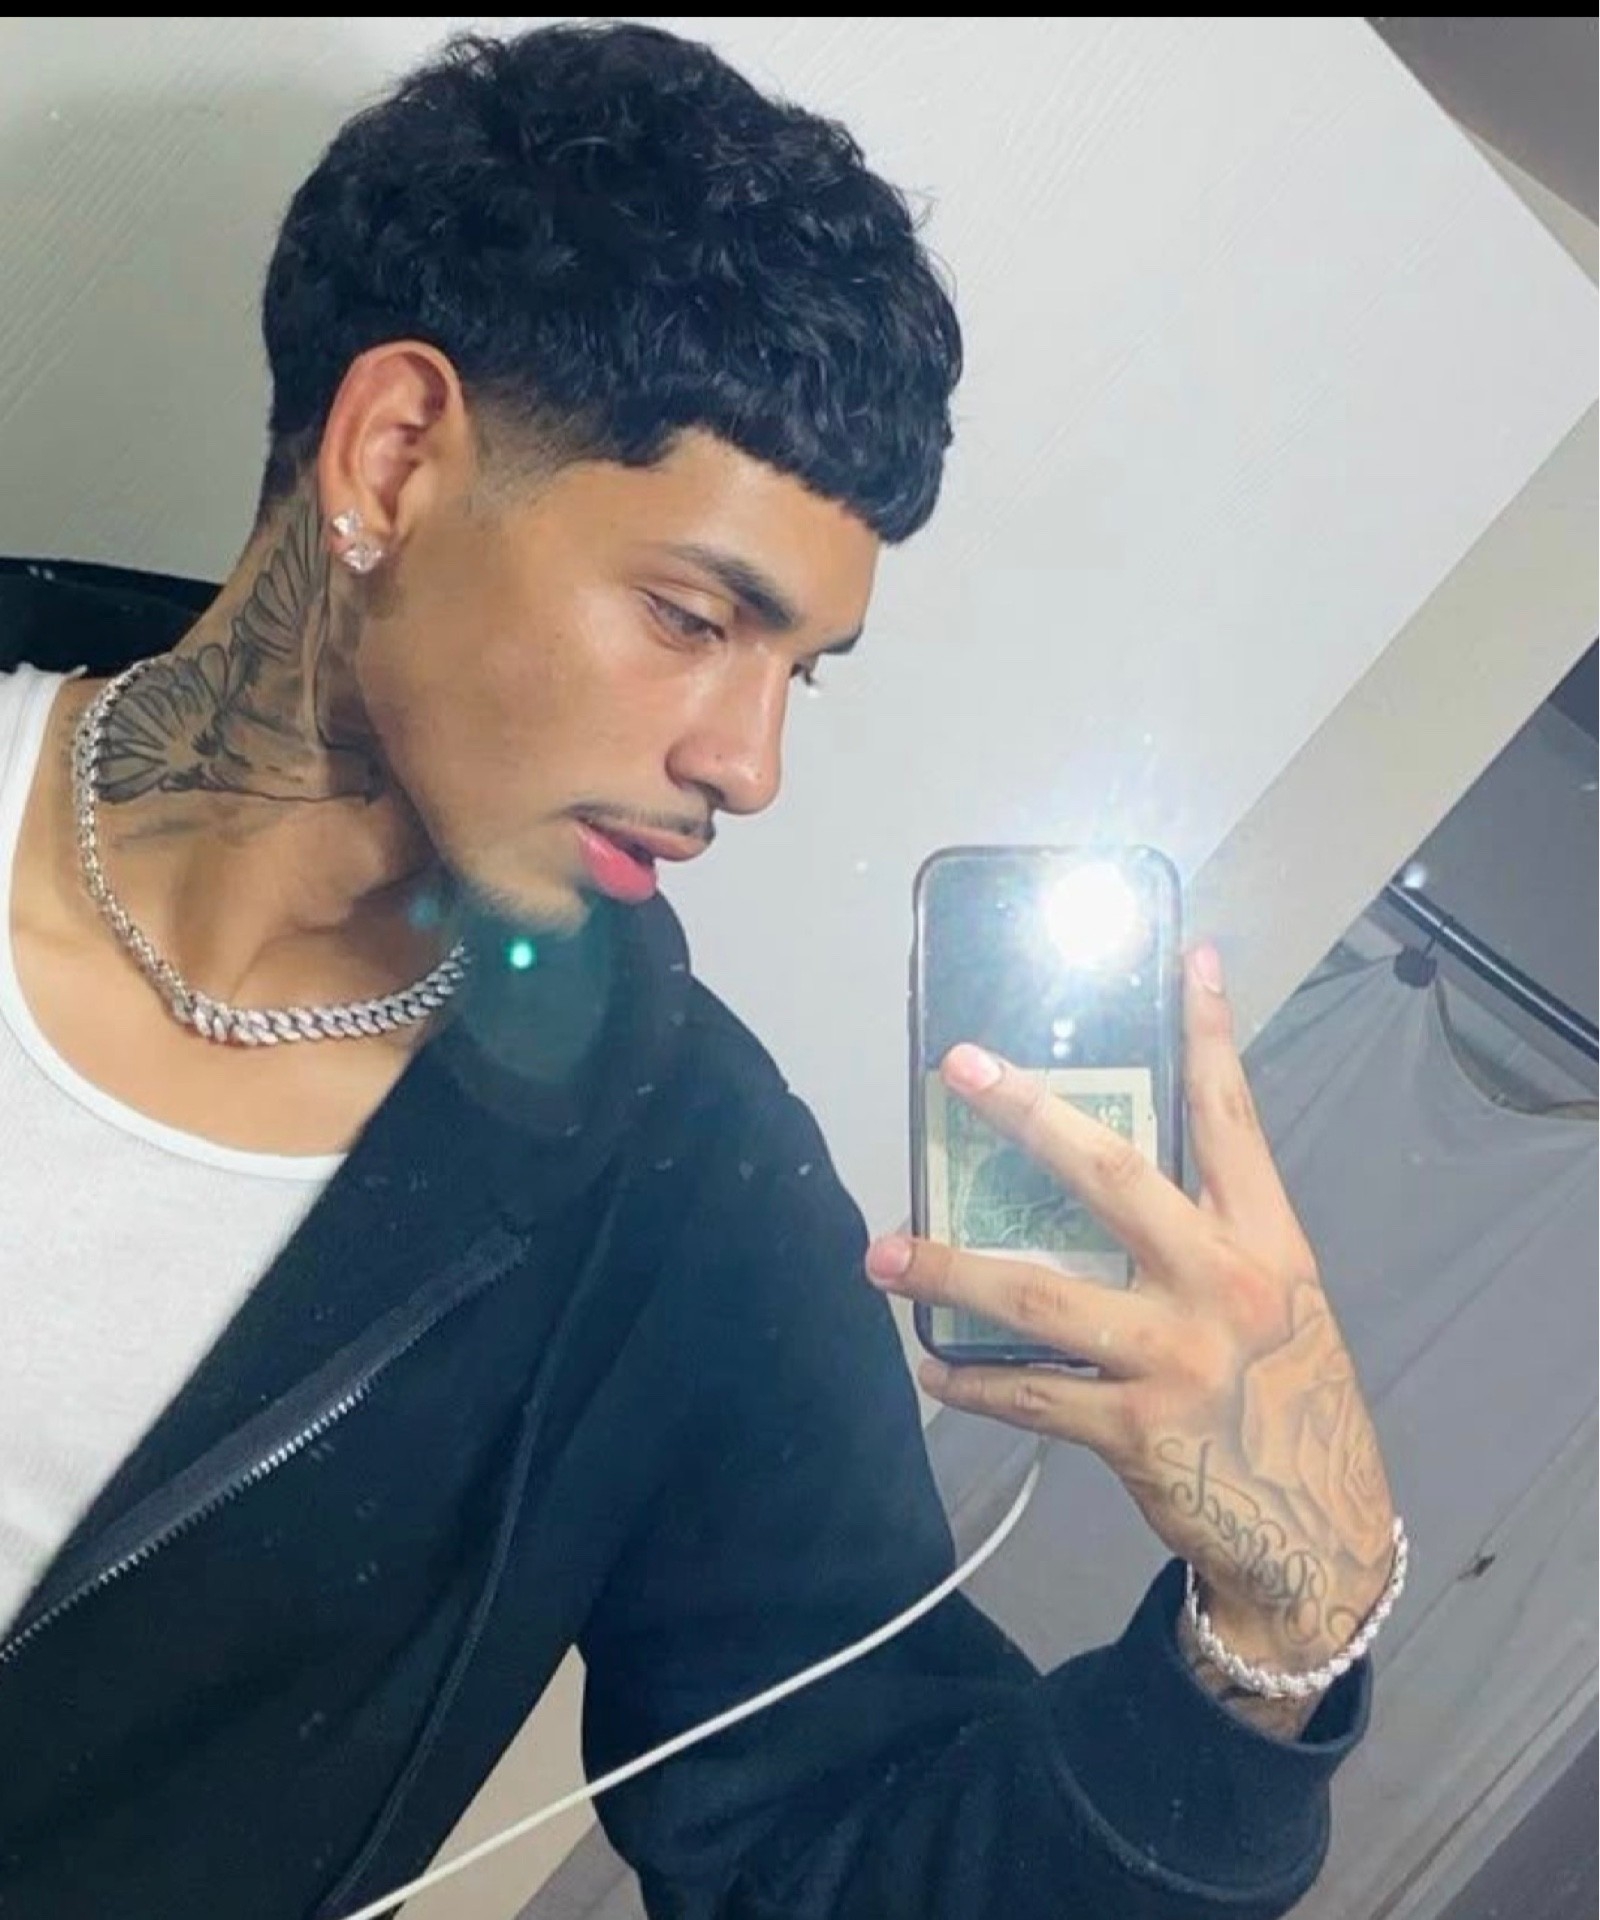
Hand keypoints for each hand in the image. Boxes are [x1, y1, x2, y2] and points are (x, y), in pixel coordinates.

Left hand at [865, 942, 1396, 1673]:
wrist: (1321, 1538)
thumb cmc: (1289, 1402)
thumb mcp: (1278, 1303)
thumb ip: (1213, 1236)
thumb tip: (1107, 1171)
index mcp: (1266, 1243)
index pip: (1233, 1120)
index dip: (1211, 1037)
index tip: (1192, 959)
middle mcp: (1224, 1285)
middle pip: (1114, 1177)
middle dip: (1030, 1116)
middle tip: (959, 1069)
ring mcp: (1178, 1357)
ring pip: (1040, 1294)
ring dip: (949, 1270)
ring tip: (882, 1250)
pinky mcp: (1136, 1431)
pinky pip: (1030, 1393)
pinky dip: (972, 1381)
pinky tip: (930, 1364)